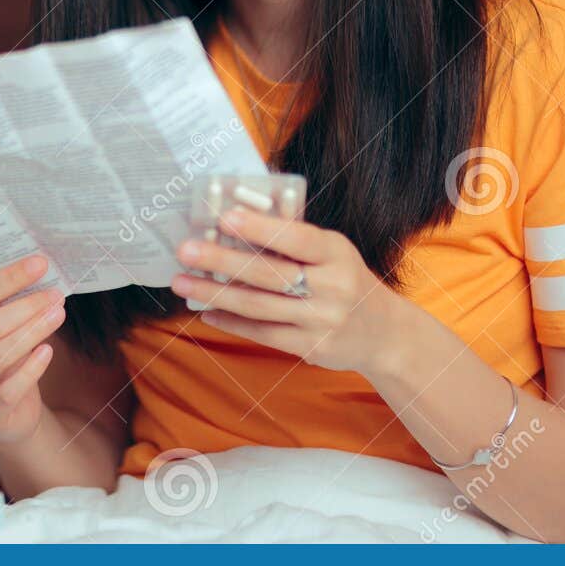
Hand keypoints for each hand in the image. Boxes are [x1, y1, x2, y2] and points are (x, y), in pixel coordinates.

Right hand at [0, 255, 65, 444]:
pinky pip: (7, 390)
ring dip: (32, 331)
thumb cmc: (0, 360)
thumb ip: (2, 307)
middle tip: (54, 294)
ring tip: (58, 314)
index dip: (8, 279)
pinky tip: (48, 351)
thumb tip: (36, 272)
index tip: (39, 264)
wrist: (4, 413)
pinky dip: (30, 369)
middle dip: (24, 307)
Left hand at [170, 206, 408, 377]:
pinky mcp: (311, 347)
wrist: (383, 333)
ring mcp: (322, 320)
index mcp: (336, 253)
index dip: (259, 228)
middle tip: (185, 250)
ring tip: (182, 282)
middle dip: (221, 261)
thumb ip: (292, 239)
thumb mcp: (332, 252)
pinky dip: (231, 321)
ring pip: (258, 305)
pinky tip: (206, 311)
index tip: (224, 218)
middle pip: (268, 273)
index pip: (296, 237)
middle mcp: (333, 286)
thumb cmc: (345, 280)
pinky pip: (262, 332)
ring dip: (215, 293)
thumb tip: (235, 218)